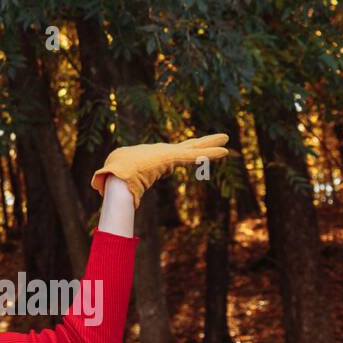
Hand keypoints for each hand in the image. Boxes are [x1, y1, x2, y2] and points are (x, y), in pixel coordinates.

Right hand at [90, 134, 229, 209]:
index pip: (175, 155)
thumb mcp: (125, 185)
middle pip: (188, 147)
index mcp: (155, 159)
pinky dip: (209, 154)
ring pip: (193, 148)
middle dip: (203, 143)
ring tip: (226, 138)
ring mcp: (168, 154)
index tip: (195, 148)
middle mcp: (163, 153)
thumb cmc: (116, 178)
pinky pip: (194, 156)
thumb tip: (126, 205)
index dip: (187, 152)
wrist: (115, 174)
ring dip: (210, 144)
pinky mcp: (172, 157)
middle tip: (222, 138)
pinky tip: (225, 151)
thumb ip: (130, 193)